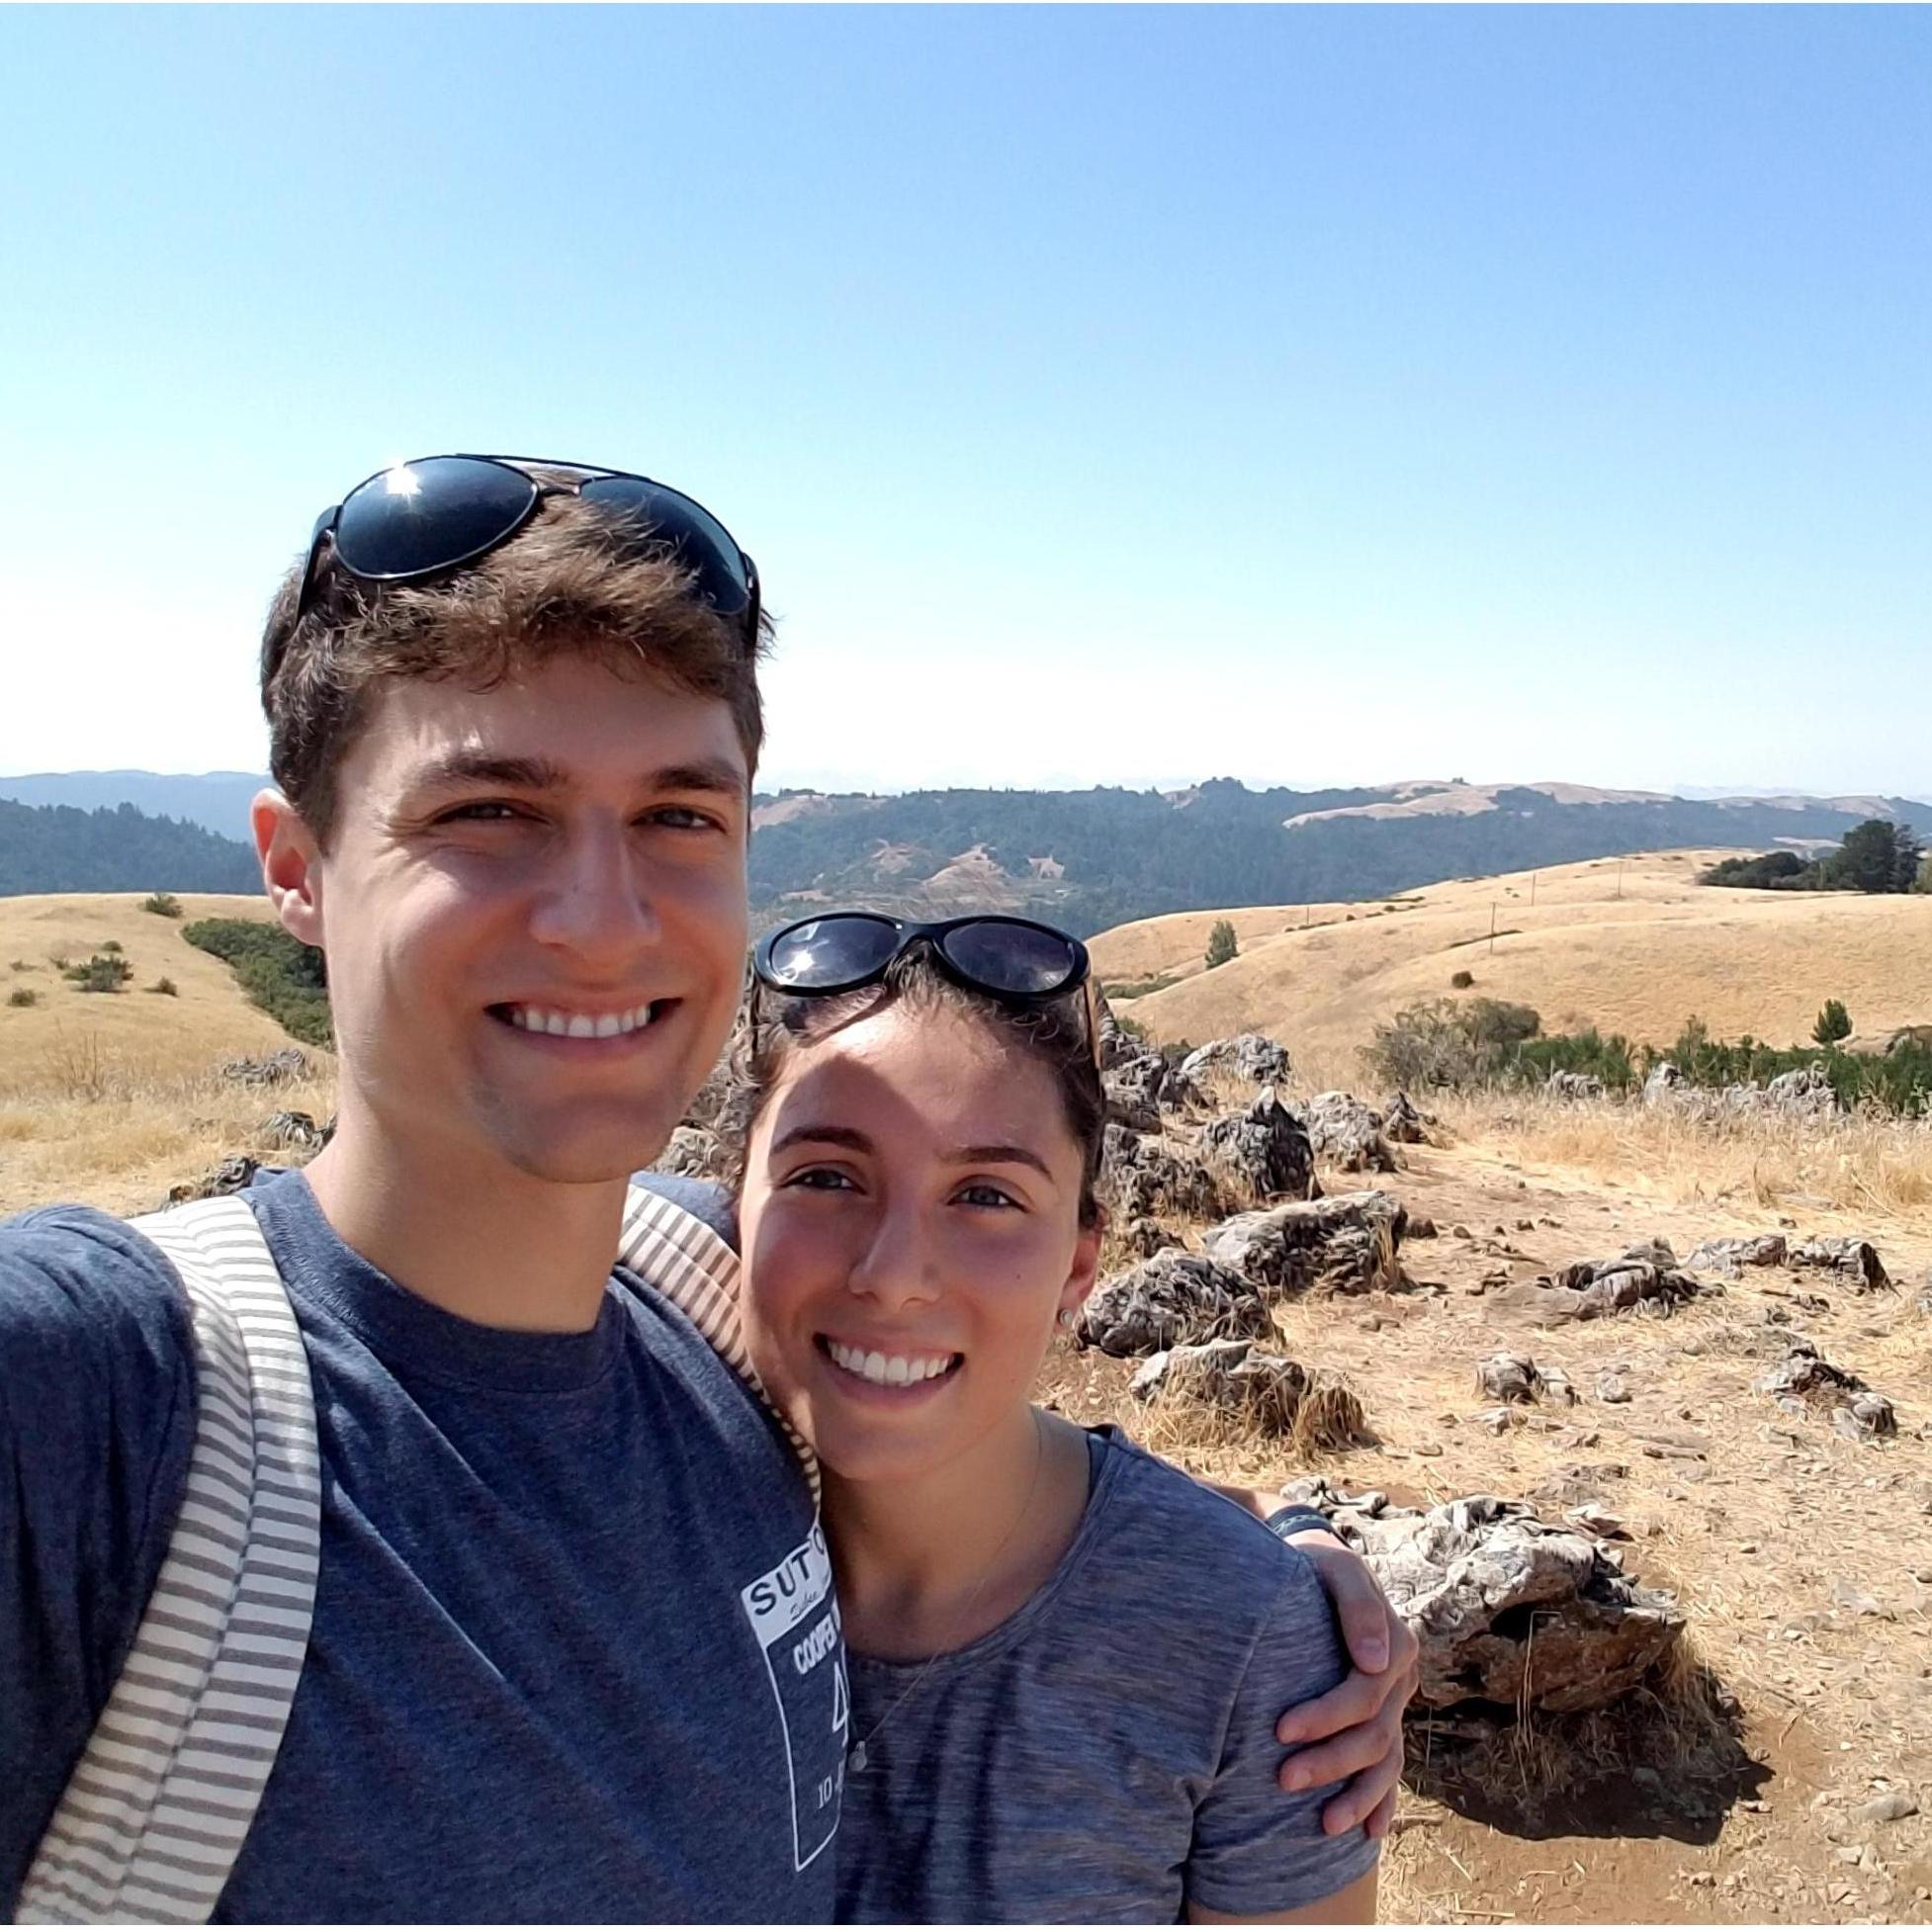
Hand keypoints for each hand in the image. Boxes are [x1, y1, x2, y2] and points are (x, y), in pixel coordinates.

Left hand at [1274, 1530, 1418, 1837]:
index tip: (1279, 1730)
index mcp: (1396, 1645)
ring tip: (1323, 1825)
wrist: (1312, 1562)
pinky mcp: (1377, 1719)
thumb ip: (1357, 1605)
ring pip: (1386, 1761)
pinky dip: (1380, 1800)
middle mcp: (1399, 1681)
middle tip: (1283, 1779)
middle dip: (1330, 1761)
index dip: (1325, 1717)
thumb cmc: (1316, 1563)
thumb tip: (1376, 1662)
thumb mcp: (1335, 1567)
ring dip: (1358, 1796)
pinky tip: (1368, 1832)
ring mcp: (1392, 1705)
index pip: (1365, 1695)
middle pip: (1373, 1735)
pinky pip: (1388, 1766)